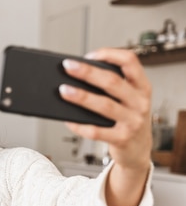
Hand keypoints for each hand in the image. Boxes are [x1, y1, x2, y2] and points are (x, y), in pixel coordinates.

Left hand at [60, 48, 152, 205]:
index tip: (90, 55)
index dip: (110, 55)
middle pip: (113, 82)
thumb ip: (112, 88)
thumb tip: (77, 76)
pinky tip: (67, 119)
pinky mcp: (121, 139)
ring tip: (63, 90)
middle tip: (68, 66)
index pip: (131, 62)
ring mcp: (132, 122)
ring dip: (81, 97)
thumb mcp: (129, 100)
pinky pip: (96, 131)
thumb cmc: (127, 120)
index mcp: (142, 87)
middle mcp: (140, 103)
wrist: (138, 151)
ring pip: (104, 105)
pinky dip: (79, 125)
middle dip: (88, 73)